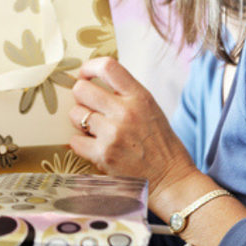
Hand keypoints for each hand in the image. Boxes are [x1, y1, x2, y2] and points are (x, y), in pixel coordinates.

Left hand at [68, 57, 197, 197]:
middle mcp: (125, 112)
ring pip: (75, 115)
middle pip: (81, 90)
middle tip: (90, 108)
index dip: (89, 67)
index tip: (85, 75)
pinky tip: (95, 147)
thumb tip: (94, 82)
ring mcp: (113, 133)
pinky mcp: (103, 155)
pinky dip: (81, 144)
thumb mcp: (150, 109)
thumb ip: (126, 94)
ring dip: (81, 122)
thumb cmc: (161, 145)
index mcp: (139, 97)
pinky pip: (74, 141)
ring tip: (97, 131)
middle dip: (81, 98)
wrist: (171, 179)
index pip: (108, 67)